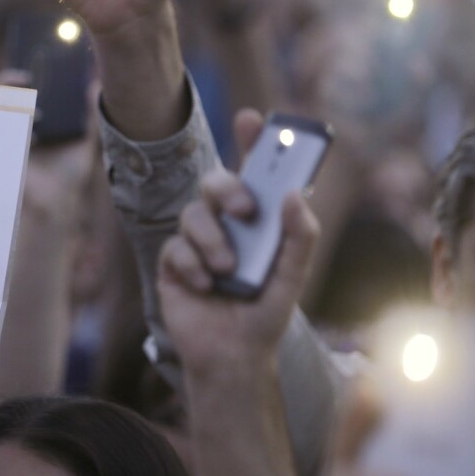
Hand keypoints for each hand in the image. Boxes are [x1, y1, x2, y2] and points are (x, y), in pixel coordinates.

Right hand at [156, 110, 319, 370]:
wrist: (232, 357)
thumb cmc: (265, 315)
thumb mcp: (293, 277)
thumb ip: (301, 237)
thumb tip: (296, 194)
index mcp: (257, 221)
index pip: (254, 172)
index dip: (252, 142)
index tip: (251, 119)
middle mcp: (224, 224)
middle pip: (215, 182)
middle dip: (228, 189)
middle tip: (246, 211)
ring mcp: (196, 242)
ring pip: (193, 213)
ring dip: (213, 241)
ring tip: (228, 271)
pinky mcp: (173, 263)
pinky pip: (175, 247)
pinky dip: (193, 265)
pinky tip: (206, 287)